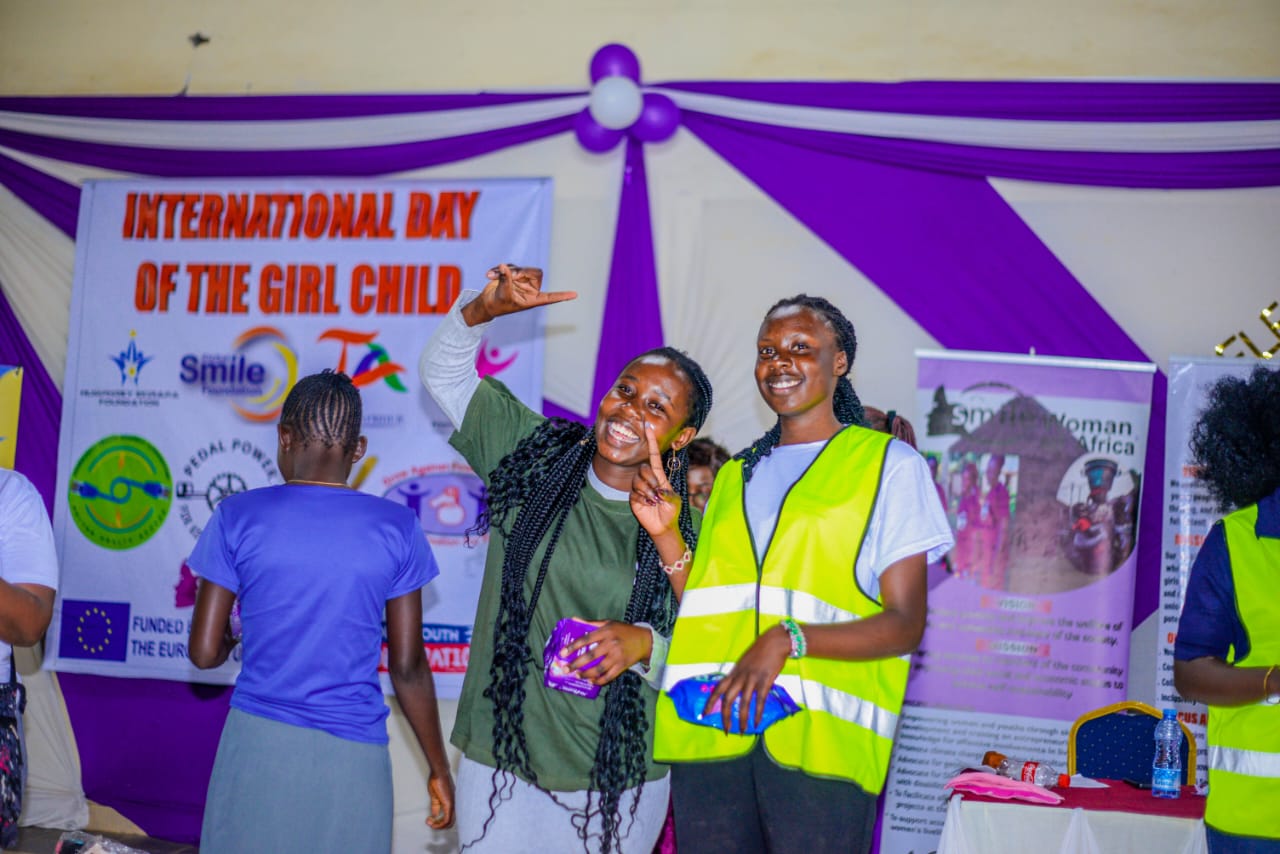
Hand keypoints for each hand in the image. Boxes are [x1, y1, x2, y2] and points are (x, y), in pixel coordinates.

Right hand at [426, 770, 454, 829]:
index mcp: (452, 803)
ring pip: (450, 823)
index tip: (432, 822)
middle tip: (431, 825)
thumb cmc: (437, 781)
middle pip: (451, 822)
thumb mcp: (435, 797)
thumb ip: (436, 806)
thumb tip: (435, 815)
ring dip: (438, 826)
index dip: (441, 823)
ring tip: (430, 824)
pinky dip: (439, 824)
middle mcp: (455, 804)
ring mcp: (453, 805)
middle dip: (440, 826)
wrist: (439, 773)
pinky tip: (432, 822)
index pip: (451, 818)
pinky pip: (446, 819)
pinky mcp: (449, 804)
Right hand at [462, 263, 575, 324]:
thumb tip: (504, 266)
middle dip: (521, 272)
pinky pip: (511, 266)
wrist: (487, 302)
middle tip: (508, 274)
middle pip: (535, 273)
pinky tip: (490, 274)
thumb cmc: (498, 305)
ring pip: (522, 268)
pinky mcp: (514, 274)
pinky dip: (500, 269)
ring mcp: (522, 281)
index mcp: (533, 299)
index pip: (551, 297)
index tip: (575, 295)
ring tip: (493, 276)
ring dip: (508, 270)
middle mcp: (530, 289)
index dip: (562, 296)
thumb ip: (505, 280)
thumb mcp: (502, 294)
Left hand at [563, 619, 652, 685]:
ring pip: (599, 668)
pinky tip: (591, 681)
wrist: (644, 640)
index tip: (562, 653)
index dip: (573, 646)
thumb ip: (590, 623)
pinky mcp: (622, 666)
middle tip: (565, 669)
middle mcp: (611, 644)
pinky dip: (599, 680)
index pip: (586, 639)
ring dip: (586, 674)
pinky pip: (609, 676)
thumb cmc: (624, 630)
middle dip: (576, 664)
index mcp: (606, 631)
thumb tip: (573, 619)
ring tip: (577, 675)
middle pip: (590, 656)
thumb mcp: (608, 623)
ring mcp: (617, 656)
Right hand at [629, 421, 681, 540]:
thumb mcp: (675, 500)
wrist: (663, 526)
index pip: (654, 456)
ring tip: (654, 501)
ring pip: (638, 480)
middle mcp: (648, 479)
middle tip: (658, 493)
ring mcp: (639, 488)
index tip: (648, 428)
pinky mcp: (633, 497)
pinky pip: (634, 492)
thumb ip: (668, 493)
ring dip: (647, 491)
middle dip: (651, 480)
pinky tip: (647, 504)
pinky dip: (643, 498)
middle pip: (644, 468)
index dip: (651, 442)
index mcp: (660, 476)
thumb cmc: (671, 511)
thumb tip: (657, 489)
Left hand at [703, 625, 790, 732]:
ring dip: (742, 719)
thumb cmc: (761, 651)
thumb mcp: (745, 662)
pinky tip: (757, 722)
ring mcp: (752, 679)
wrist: (775, 641)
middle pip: (727, 699)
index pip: (717, 689)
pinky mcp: (765, 681)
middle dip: (725, 716)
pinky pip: (759, 700)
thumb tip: (737, 688)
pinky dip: (758, 713)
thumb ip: (740, 675)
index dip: (710, 702)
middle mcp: (740, 676)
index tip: (704, 714)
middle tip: (726, 730)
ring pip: (743, 702)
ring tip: (743, 731)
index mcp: (734, 672)